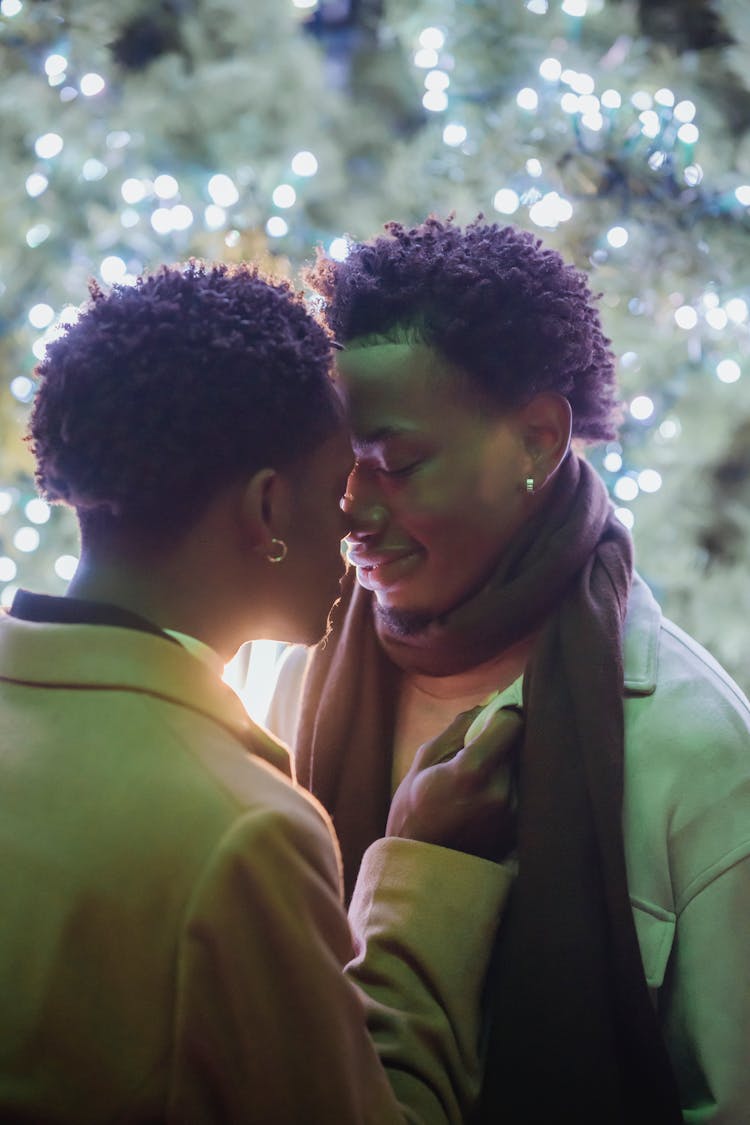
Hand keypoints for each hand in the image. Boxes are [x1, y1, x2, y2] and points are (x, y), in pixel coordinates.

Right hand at [387, 704, 521, 862]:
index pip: (512, 722)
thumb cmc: (413, 811)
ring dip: (508, 765)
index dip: (503, 714)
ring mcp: (514, 813)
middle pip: (519, 745)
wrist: (421, 868)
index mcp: (473, 771)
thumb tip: (487, 704)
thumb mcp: (424, 761)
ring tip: (480, 780)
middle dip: (503, 740)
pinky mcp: (519, 829)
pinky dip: (509, 787)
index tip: (492, 717)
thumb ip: (458, 729)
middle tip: (481, 749)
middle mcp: (501, 791)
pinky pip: (523, 793)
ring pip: (522, 768)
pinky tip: (484, 800)